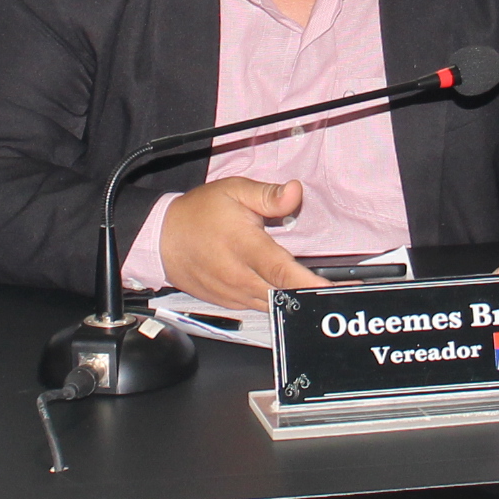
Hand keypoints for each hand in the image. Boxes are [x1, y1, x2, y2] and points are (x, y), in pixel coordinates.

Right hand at [159, 176, 326, 311]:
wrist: (162, 238)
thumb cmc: (198, 213)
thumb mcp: (233, 190)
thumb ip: (267, 194)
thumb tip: (294, 192)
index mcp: (244, 246)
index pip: (282, 271)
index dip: (309, 284)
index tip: (331, 290)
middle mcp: (238, 275)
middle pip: (282, 296)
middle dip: (309, 297)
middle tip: (336, 294)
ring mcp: (232, 294)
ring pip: (273, 306)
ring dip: (294, 302)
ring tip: (316, 294)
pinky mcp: (229, 303)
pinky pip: (260, 308)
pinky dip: (276, 303)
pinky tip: (288, 294)